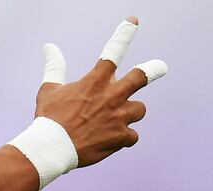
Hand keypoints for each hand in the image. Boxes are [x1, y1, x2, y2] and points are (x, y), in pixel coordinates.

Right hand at [32, 16, 167, 166]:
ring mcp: (119, 117)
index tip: (134, 20)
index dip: (125, 34)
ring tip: (114, 119)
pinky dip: (124, 138)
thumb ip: (55, 67)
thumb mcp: (49, 89)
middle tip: (162, 66)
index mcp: (95, 81)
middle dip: (152, 70)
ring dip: (131, 113)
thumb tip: (49, 46)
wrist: (53, 148)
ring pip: (139, 109)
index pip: (113, 51)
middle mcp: (111, 96)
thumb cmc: (50, 118)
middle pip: (140, 77)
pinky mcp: (122, 137)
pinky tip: (110, 140)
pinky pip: (133, 136)